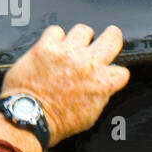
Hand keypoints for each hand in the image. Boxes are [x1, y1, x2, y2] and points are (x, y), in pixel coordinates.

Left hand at [0, 25, 129, 144]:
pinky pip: (56, 31)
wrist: (29, 117)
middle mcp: (88, 64)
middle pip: (113, 37)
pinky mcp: (46, 47)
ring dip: (80, 39)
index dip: (115, 72)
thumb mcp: (90, 116)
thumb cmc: (57, 121)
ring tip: (73, 47)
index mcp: (102, 83)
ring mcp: (67, 53)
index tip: (109, 72)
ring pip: (83, 30)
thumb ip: (100, 96)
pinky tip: (53, 49)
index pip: (121, 70)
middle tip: (109, 36)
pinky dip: (54, 39)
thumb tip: (103, 87)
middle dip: (112, 36)